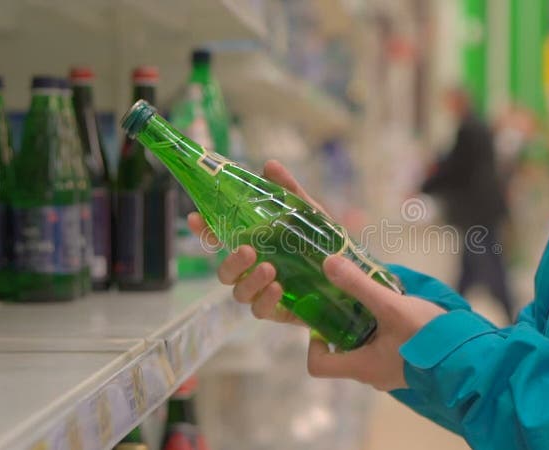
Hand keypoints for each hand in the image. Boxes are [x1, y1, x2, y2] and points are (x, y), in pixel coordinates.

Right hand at [187, 160, 325, 323]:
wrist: (352, 273)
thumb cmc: (323, 242)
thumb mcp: (309, 214)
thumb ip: (289, 191)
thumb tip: (269, 166)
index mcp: (255, 243)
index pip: (220, 237)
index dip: (204, 229)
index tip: (195, 218)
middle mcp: (253, 269)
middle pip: (225, 271)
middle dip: (230, 261)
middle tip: (247, 250)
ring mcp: (264, 291)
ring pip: (239, 293)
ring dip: (249, 281)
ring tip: (269, 269)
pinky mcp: (279, 310)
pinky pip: (261, 310)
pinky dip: (266, 300)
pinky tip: (278, 288)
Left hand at [308, 255, 445, 390]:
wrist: (470, 358)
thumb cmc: (427, 337)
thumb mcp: (391, 306)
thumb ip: (359, 285)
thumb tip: (328, 263)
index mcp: (362, 367)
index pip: (318, 366)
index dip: (314, 343)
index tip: (325, 319)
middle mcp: (372, 376)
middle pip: (343, 354)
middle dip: (343, 327)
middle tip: (350, 302)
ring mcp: (391, 373)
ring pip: (366, 351)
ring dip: (366, 328)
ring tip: (376, 302)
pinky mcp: (408, 366)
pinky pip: (385, 350)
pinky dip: (383, 333)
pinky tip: (397, 312)